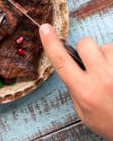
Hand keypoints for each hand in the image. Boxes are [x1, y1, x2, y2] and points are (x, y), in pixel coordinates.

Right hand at [39, 24, 112, 139]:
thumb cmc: (111, 123)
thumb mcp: (84, 113)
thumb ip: (74, 88)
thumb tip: (70, 66)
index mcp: (85, 91)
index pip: (62, 61)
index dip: (51, 43)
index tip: (45, 28)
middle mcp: (103, 79)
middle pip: (85, 43)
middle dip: (85, 49)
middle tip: (92, 62)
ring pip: (106, 46)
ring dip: (106, 56)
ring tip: (111, 72)